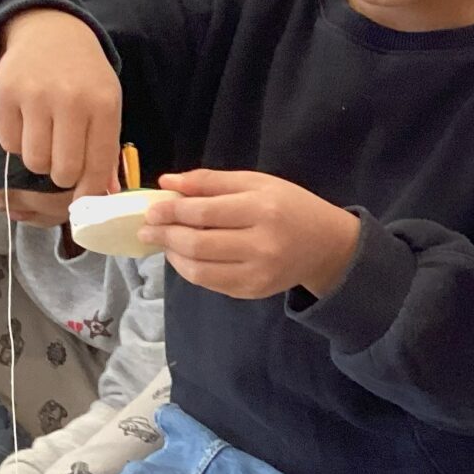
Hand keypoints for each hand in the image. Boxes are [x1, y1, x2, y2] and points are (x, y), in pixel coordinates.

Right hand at [0, 10, 120, 199]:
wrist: (49, 32)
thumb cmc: (84, 76)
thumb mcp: (106, 103)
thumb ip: (105, 148)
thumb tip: (104, 193)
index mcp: (103, 104)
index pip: (98, 165)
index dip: (91, 190)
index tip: (84, 199)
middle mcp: (70, 100)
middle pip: (62, 171)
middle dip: (64, 176)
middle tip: (63, 164)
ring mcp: (34, 96)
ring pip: (34, 162)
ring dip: (40, 160)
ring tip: (46, 138)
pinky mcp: (3, 95)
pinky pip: (9, 144)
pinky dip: (17, 142)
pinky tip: (27, 121)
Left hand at [140, 170, 360, 299]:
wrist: (327, 245)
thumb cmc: (290, 206)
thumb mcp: (257, 182)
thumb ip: (211, 182)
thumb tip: (167, 182)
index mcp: (262, 209)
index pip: (204, 212)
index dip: (171, 211)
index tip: (151, 209)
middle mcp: (261, 245)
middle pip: (197, 243)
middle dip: (164, 235)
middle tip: (147, 229)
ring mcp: (257, 273)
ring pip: (198, 270)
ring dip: (173, 255)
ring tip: (164, 242)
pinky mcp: (253, 291)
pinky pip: (210, 283)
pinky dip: (190, 269)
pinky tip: (185, 256)